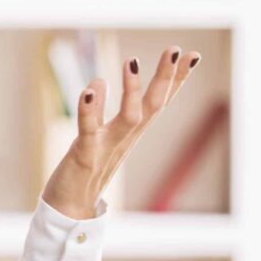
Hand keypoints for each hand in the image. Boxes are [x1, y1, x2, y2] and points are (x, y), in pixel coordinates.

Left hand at [41, 45, 201, 219]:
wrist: (68, 210)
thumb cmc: (83, 173)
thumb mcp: (97, 136)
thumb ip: (98, 111)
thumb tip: (99, 80)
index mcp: (130, 134)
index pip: (158, 102)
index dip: (175, 80)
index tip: (191, 55)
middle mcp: (124, 139)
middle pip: (153, 105)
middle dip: (166, 78)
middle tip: (176, 50)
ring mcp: (107, 148)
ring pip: (129, 117)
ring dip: (132, 89)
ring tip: (132, 60)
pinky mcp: (85, 156)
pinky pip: (90, 130)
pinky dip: (90, 110)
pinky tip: (90, 89)